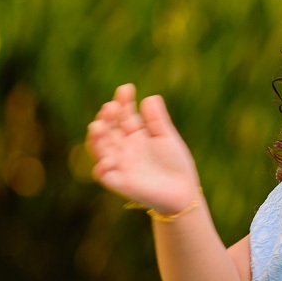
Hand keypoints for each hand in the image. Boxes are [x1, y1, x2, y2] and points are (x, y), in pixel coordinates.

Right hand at [86, 84, 200, 214]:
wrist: (184, 191)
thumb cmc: (175, 163)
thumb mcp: (166, 137)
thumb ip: (157, 120)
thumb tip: (150, 97)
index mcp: (134, 135)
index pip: (123, 115)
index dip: (122, 102)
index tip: (126, 88)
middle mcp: (123, 148)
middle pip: (108, 130)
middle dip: (106, 118)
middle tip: (112, 107)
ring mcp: (120, 165)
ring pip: (100, 149)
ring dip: (97, 138)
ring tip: (99, 125)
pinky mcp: (121, 183)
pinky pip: (105, 175)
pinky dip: (103, 168)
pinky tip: (109, 159)